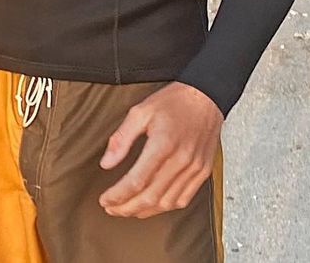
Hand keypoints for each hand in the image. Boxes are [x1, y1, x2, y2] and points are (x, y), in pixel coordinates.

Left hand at [98, 82, 222, 219]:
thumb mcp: (140, 111)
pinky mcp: (202, 173)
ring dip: (144, 211)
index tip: (105, 199)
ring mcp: (194, 169)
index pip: (137, 180)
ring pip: (167, 203)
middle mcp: (181, 160)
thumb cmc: (173, 102)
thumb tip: (107, 162)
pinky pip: (184, 199)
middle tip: (111, 208)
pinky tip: (152, 206)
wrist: (205, 97)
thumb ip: (121, 138)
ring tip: (127, 209)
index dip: (118, 195)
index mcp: (163, 144)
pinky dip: (165, 207)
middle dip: (127, 207)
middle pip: (150, 196)